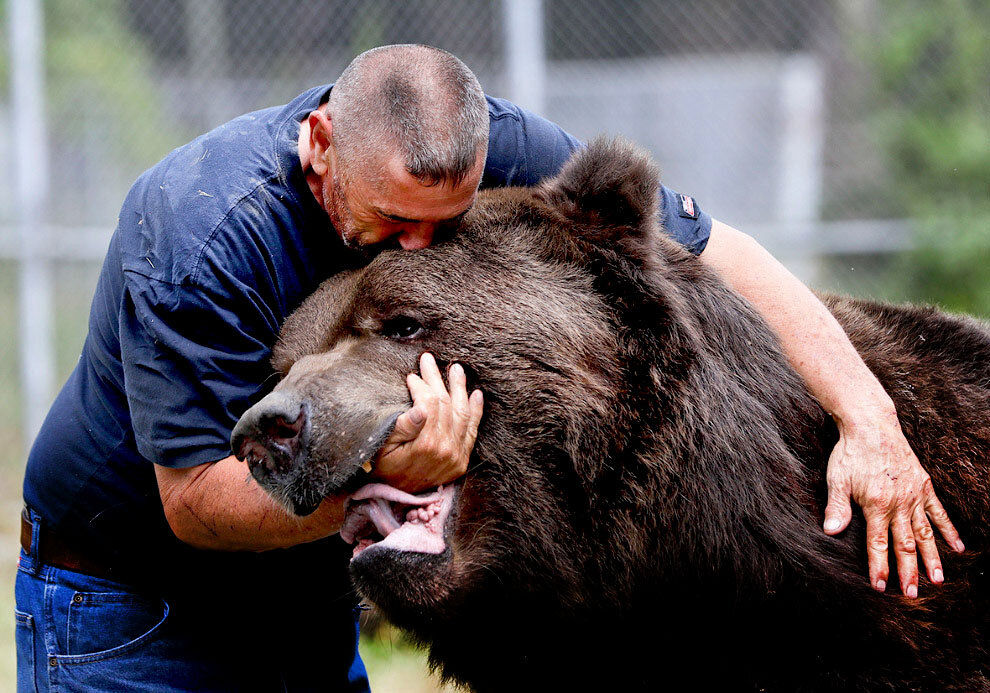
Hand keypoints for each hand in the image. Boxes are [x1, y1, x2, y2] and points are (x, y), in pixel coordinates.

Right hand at [373, 352, 483, 492]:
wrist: (394, 496)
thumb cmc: (382, 468)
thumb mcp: (383, 447)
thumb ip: (402, 427)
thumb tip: (420, 408)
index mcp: (426, 445)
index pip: (430, 404)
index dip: (421, 386)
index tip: (412, 376)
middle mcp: (446, 450)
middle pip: (446, 405)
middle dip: (437, 379)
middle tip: (429, 360)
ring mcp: (457, 456)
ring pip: (462, 414)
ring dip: (460, 388)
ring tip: (456, 369)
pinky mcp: (462, 461)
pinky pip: (473, 432)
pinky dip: (476, 412)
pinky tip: (476, 394)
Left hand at [823, 413, 963, 596]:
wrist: (872, 425)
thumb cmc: (850, 453)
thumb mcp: (837, 480)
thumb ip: (837, 507)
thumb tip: (830, 531)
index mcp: (876, 505)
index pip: (878, 544)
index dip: (879, 567)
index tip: (881, 587)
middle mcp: (899, 504)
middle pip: (906, 545)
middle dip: (908, 572)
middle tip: (913, 595)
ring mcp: (915, 495)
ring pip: (926, 533)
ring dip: (932, 558)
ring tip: (938, 580)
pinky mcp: (924, 485)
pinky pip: (939, 512)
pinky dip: (948, 530)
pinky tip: (958, 547)